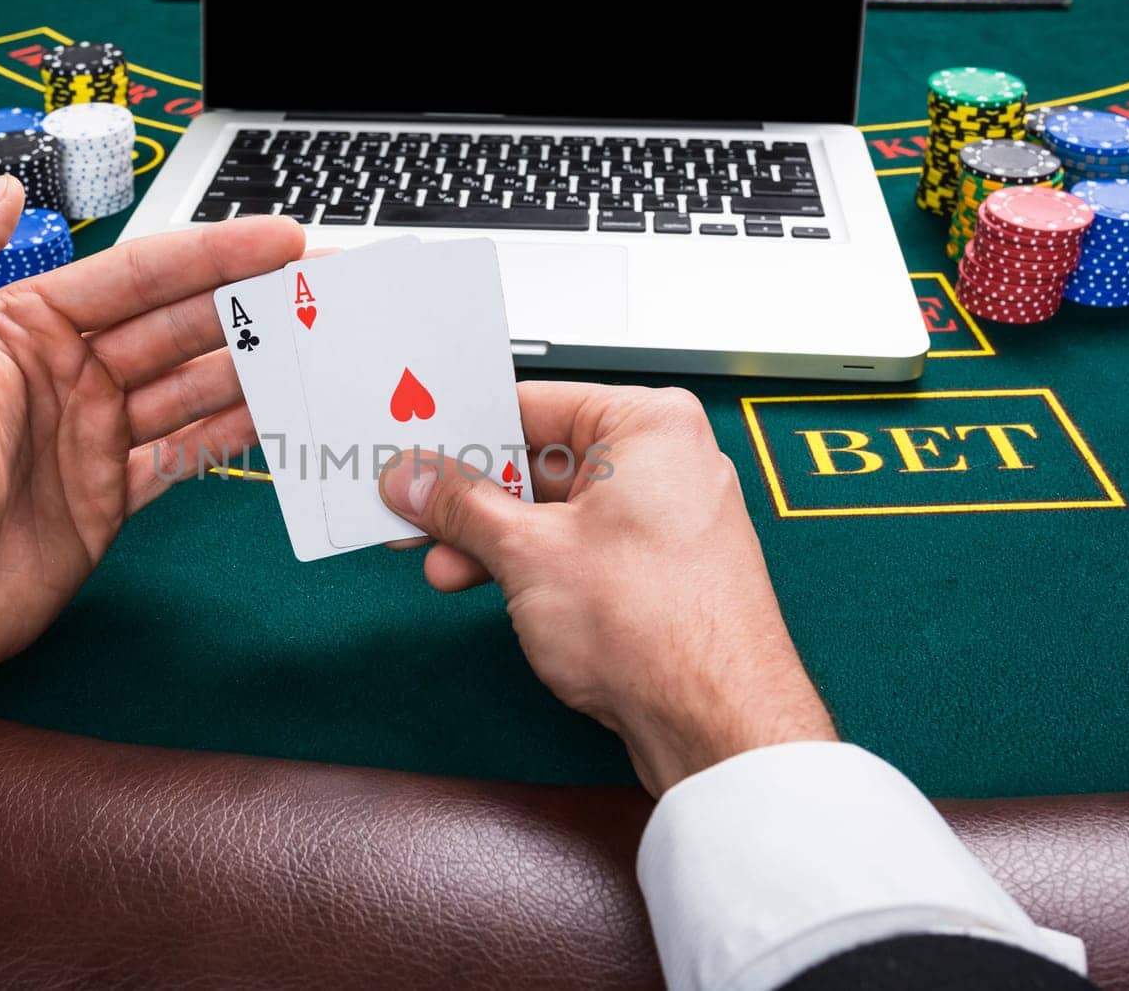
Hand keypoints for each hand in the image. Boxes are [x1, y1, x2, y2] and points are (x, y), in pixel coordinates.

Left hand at [0, 177, 303, 778]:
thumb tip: (0, 189)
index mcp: (23, 329)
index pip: (136, 277)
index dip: (212, 255)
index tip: (280, 240)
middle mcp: (67, 374)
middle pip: (179, 326)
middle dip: (253, 303)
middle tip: (329, 288)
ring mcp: (95, 437)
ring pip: (195, 385)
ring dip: (257, 363)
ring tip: (326, 344)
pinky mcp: (112, 496)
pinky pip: (187, 451)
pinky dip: (236, 432)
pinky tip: (283, 412)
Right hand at [378, 381, 835, 795]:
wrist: (716, 722)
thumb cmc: (663, 628)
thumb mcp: (528, 552)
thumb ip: (462, 507)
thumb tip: (417, 479)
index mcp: (649, 425)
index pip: (531, 406)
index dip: (463, 434)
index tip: (414, 454)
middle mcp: (666, 462)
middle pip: (541, 461)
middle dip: (472, 497)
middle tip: (413, 510)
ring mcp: (666, 518)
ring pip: (556, 510)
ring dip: (493, 539)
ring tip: (440, 561)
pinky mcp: (658, 569)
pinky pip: (580, 546)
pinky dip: (532, 563)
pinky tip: (485, 582)